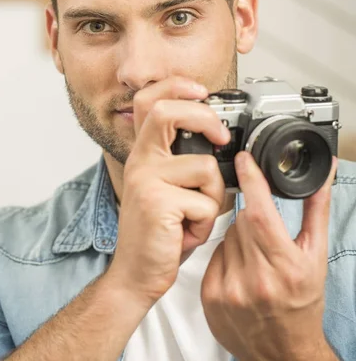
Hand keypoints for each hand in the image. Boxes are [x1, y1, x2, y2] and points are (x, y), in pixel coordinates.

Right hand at [108, 77, 229, 308]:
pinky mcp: (157, 203)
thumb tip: (221, 142)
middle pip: (167, 112)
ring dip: (213, 197)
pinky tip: (189, 231)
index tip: (202, 91)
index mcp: (144, 154)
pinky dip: (207, 222)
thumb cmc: (158, 232)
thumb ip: (183, 162)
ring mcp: (146, 180)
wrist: (137, 273)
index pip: (149, 101)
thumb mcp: (167, 188)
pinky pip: (206, 202)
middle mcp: (140, 161)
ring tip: (195, 215)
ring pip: (205, 167)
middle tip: (221, 136)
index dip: (176, 87)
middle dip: (205, 118)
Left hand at [201, 151, 336, 360]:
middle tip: (265, 237)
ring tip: (255, 260)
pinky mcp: (208, 297)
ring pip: (226, 237)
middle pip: (241, 221)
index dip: (251, 181)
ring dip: (239, 239)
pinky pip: (213, 256)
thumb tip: (322, 175)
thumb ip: (316, 211)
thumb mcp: (315, 258)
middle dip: (252, 218)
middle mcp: (254, 280)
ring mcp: (227, 290)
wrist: (282, 354)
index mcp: (284, 267)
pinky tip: (240, 272)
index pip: (259, 213)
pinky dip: (225, 256)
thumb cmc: (302, 305)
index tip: (244, 160)